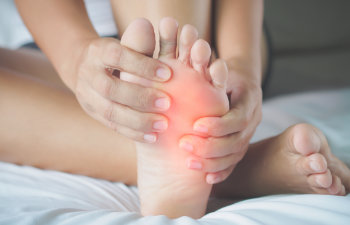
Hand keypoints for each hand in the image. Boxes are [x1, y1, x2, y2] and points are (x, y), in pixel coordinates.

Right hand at [73, 37, 171, 142]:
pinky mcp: (92, 113)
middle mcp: (89, 74)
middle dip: (141, 97)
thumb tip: (155, 34)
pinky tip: (152, 136)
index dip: (142, 66)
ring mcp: (87, 96)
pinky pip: (112, 126)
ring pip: (110, 112)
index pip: (118, 56)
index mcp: (98, 51)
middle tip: (167, 103)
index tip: (168, 74)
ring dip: (139, 120)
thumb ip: (140, 45)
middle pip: (111, 89)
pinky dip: (133, 132)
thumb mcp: (123, 45)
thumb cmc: (114, 55)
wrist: (81, 66)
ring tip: (163, 124)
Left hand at [179, 64, 261, 183]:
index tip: (195, 127)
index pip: (236, 118)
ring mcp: (249, 134)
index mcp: (249, 100)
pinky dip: (222, 171)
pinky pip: (235, 162)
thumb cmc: (225, 73)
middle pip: (236, 141)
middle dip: (210, 147)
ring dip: (213, 162)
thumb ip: (212, 71)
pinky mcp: (242, 143)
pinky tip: (207, 179)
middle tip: (184, 147)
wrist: (241, 83)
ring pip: (235, 154)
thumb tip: (199, 54)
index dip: (217, 125)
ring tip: (190, 165)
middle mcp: (253, 119)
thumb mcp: (221, 68)